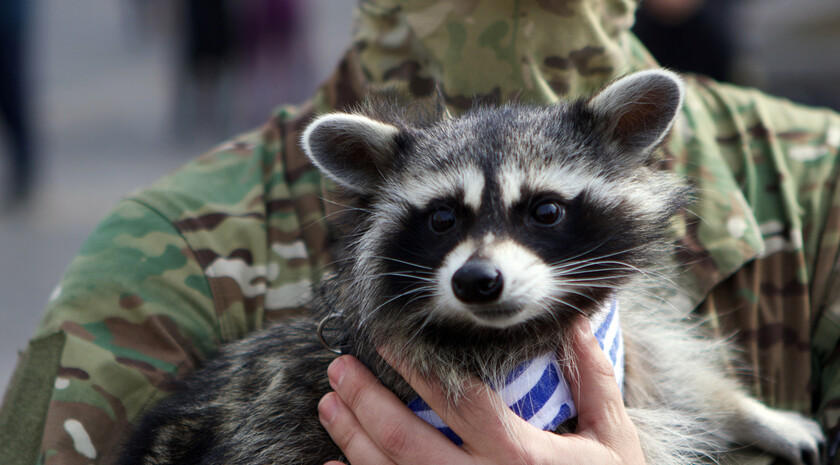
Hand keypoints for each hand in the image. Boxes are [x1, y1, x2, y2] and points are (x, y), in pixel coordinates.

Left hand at [318, 317, 645, 464]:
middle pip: (407, 442)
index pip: (459, 400)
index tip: (389, 339)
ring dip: (352, 439)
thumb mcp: (612, 438)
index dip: (418, 366)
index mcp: (522, 456)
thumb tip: (574, 321)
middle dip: (365, 402)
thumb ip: (591, 378)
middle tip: (338, 369)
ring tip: (329, 404)